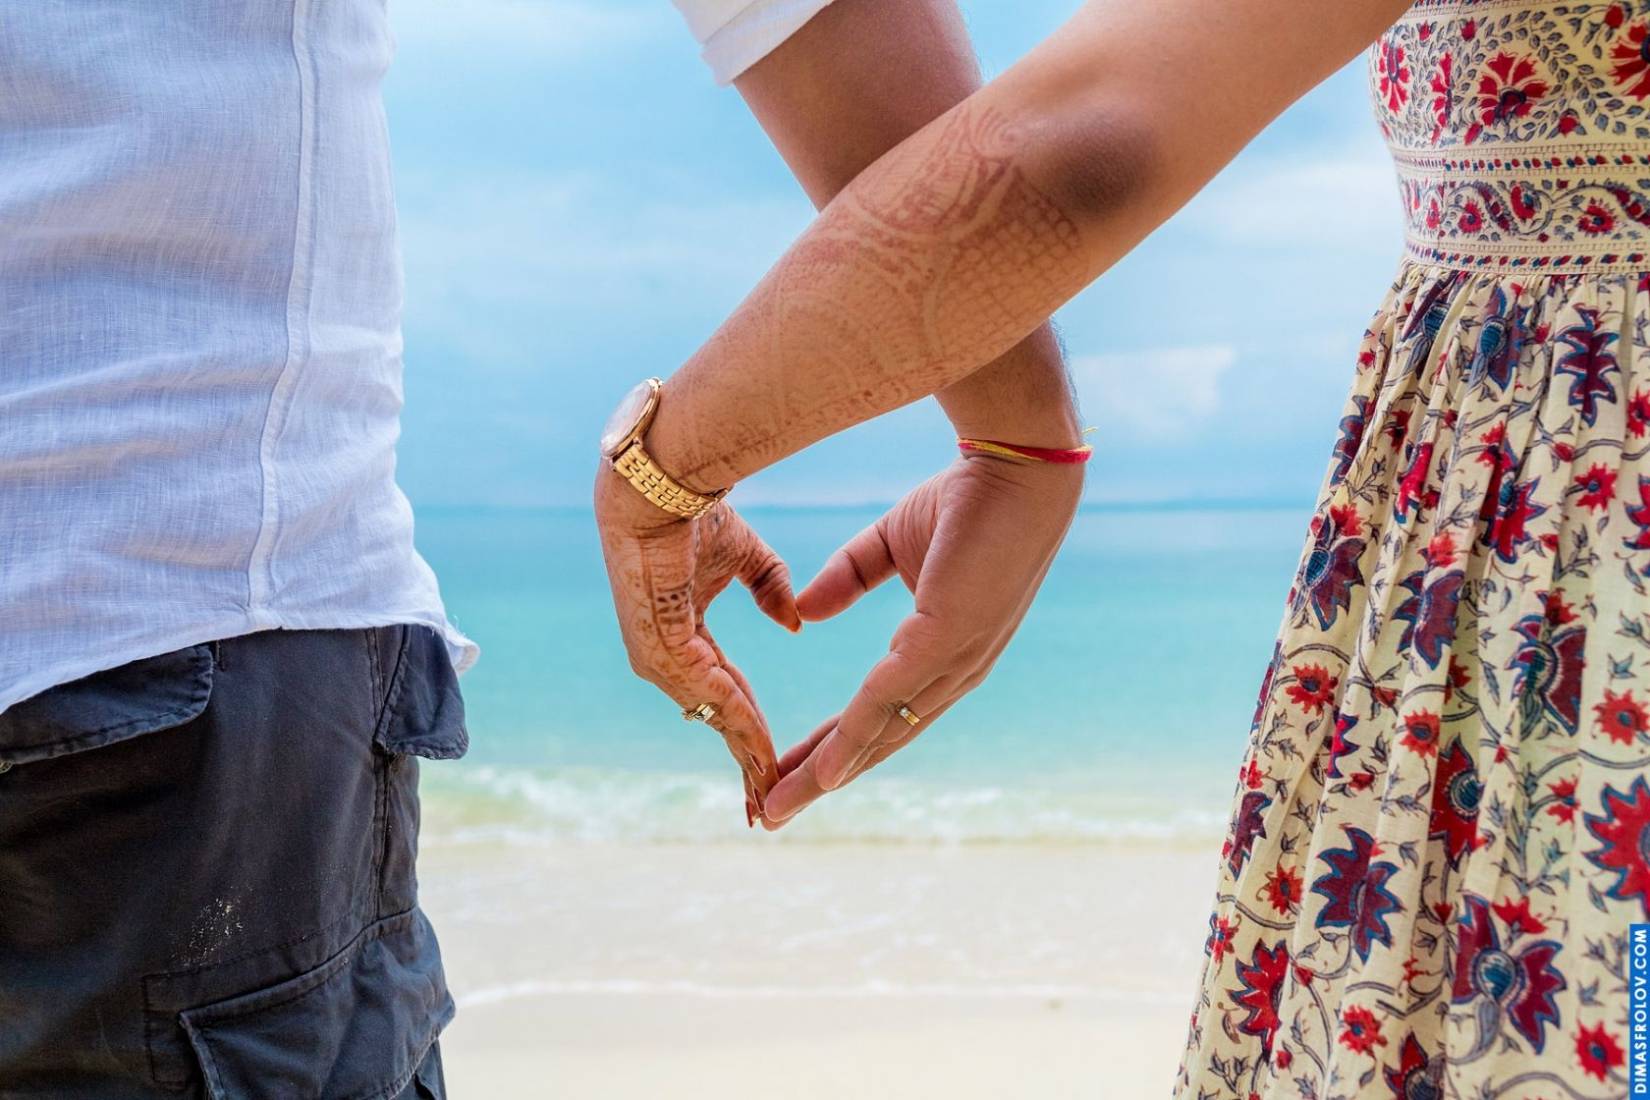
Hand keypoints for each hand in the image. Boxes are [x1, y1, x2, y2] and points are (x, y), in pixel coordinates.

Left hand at [594, 466, 800, 821]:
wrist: (665, 481)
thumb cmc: (698, 510)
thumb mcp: (748, 557)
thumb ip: (772, 588)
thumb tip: (792, 624)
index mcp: (685, 638)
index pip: (726, 696)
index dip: (752, 732)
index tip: (774, 766)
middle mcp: (668, 657)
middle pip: (716, 721)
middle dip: (746, 765)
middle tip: (767, 810)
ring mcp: (660, 657)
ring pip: (714, 718)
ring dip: (747, 756)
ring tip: (772, 791)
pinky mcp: (660, 648)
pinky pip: (709, 695)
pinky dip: (738, 724)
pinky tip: (760, 750)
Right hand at [761, 452, 1082, 826]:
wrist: (1015, 465)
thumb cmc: (966, 500)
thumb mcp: (891, 543)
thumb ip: (849, 577)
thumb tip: (805, 610)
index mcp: (943, 652)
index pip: (880, 713)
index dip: (833, 746)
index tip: (789, 773)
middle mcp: (953, 671)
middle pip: (879, 741)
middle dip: (822, 780)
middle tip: (773, 813)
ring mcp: (955, 660)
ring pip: (880, 733)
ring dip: (827, 775)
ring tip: (780, 807)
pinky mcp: (948, 638)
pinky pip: (890, 698)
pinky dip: (855, 737)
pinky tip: (826, 771)